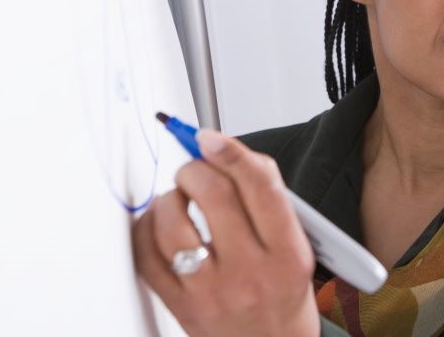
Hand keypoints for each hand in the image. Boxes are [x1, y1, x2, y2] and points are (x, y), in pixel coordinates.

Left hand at [132, 130, 319, 336]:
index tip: (208, 137)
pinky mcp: (179, 305)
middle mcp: (250, 273)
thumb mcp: (297, 246)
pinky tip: (159, 223)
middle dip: (195, 168)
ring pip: (173, 223)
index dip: (231, 152)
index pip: (260, 187)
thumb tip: (227, 151)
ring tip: (177, 198)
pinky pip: (146, 254)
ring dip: (169, 197)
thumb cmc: (283, 294)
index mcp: (286, 254)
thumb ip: (268, 197)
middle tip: (194, 169)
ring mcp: (211, 292)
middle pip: (214, 195)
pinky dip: (146, 227)